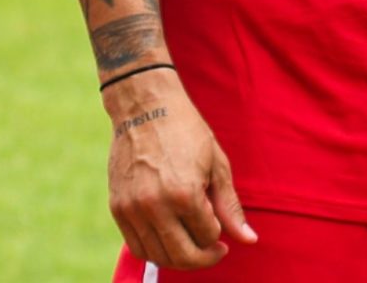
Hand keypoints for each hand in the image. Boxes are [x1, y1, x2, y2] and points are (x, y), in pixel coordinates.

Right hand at [102, 71, 256, 270]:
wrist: (146, 108)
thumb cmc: (188, 133)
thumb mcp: (217, 165)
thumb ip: (230, 207)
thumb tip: (249, 240)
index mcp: (185, 194)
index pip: (208, 236)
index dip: (219, 235)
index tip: (222, 227)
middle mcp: (154, 206)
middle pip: (181, 255)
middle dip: (203, 259)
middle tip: (215, 251)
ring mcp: (132, 210)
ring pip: (156, 256)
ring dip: (179, 259)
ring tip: (193, 246)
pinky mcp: (117, 208)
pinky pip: (136, 246)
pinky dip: (155, 251)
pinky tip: (170, 239)